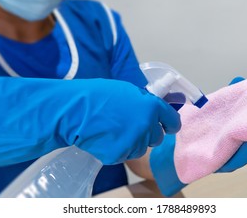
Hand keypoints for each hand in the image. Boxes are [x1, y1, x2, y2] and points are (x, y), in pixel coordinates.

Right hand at [0, 76, 180, 166]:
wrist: (74, 111)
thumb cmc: (96, 96)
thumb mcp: (126, 90)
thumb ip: (144, 101)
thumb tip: (155, 109)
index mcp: (151, 107)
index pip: (173, 120)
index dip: (170, 124)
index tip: (169, 126)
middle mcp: (147, 125)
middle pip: (157, 137)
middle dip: (147, 133)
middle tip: (131, 126)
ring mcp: (134, 142)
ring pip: (141, 148)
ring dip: (132, 142)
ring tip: (112, 130)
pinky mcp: (120, 155)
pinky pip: (124, 155)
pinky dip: (117, 150)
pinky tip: (104, 138)